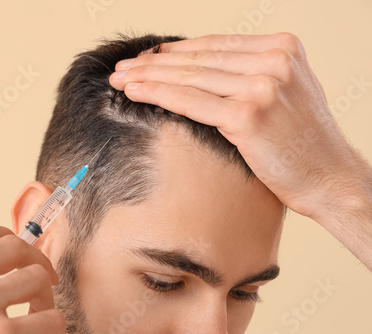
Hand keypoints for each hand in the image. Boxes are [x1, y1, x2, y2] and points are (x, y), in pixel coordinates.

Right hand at [0, 218, 64, 333]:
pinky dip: (51, 325)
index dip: (3, 235)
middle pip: (14, 247)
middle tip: (41, 278)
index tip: (14, 249)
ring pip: (37, 277)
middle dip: (33, 261)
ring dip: (43, 295)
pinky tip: (40, 331)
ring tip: (37, 311)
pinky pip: (51, 318)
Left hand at [109, 32, 370, 222]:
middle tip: (123, 68)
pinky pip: (191, 101)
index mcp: (282, 48)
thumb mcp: (283, 93)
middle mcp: (274, 60)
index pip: (214, 45)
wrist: (330, 179)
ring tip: (120, 79)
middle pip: (198, 58)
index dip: (174, 51)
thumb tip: (200, 70)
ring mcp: (263, 85)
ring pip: (189, 77)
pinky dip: (158, 94)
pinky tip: (133, 93)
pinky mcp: (249, 115)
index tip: (146, 57)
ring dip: (148, 76)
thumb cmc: (302, 143)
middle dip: (153, 63)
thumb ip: (250, 74)